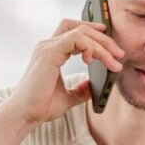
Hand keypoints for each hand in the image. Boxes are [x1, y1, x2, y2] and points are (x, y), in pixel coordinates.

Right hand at [0, 18, 124, 127]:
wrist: (24, 115)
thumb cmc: (40, 107)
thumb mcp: (68, 97)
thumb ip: (80, 89)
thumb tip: (93, 86)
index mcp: (51, 52)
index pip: (72, 30)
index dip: (91, 29)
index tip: (108, 38)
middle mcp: (48, 46)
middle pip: (80, 28)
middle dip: (103, 39)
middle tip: (119, 54)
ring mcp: (47, 47)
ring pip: (81, 32)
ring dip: (102, 45)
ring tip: (114, 61)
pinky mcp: (49, 53)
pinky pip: (76, 39)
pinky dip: (90, 47)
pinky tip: (93, 61)